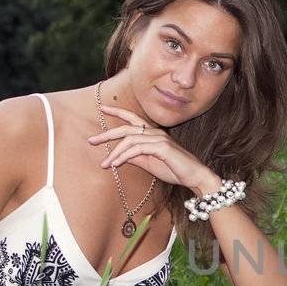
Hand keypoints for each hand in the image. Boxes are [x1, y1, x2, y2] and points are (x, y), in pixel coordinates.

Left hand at [89, 105, 219, 191]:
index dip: (117, 111)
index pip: (132, 118)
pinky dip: (124, 156)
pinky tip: (116, 164)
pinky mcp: (162, 147)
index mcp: (153, 134)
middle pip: (127, 127)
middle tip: (91, 140)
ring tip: (105, 163)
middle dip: (107, 134)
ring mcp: (159, 138)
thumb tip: (119, 156)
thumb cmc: (175, 170)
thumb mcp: (150, 164)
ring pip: (130, 140)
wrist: (195, 177)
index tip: (102, 108)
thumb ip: (136, 157)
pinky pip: (137, 149)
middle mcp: (156, 132)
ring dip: (115, 152)